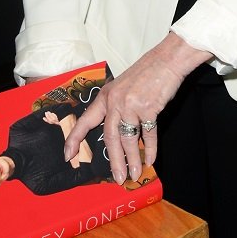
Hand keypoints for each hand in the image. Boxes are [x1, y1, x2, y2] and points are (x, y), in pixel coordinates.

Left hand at [62, 34, 211, 183]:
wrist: (168, 59)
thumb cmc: (147, 72)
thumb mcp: (124, 86)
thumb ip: (117, 106)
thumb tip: (117, 132)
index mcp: (106, 96)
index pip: (85, 121)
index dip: (74, 139)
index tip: (67, 155)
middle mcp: (115, 102)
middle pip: (110, 138)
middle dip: (114, 161)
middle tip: (117, 178)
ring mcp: (131, 105)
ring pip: (128, 140)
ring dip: (133, 160)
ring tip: (134, 174)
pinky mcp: (148, 108)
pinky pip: (148, 134)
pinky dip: (150, 148)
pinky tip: (150, 159)